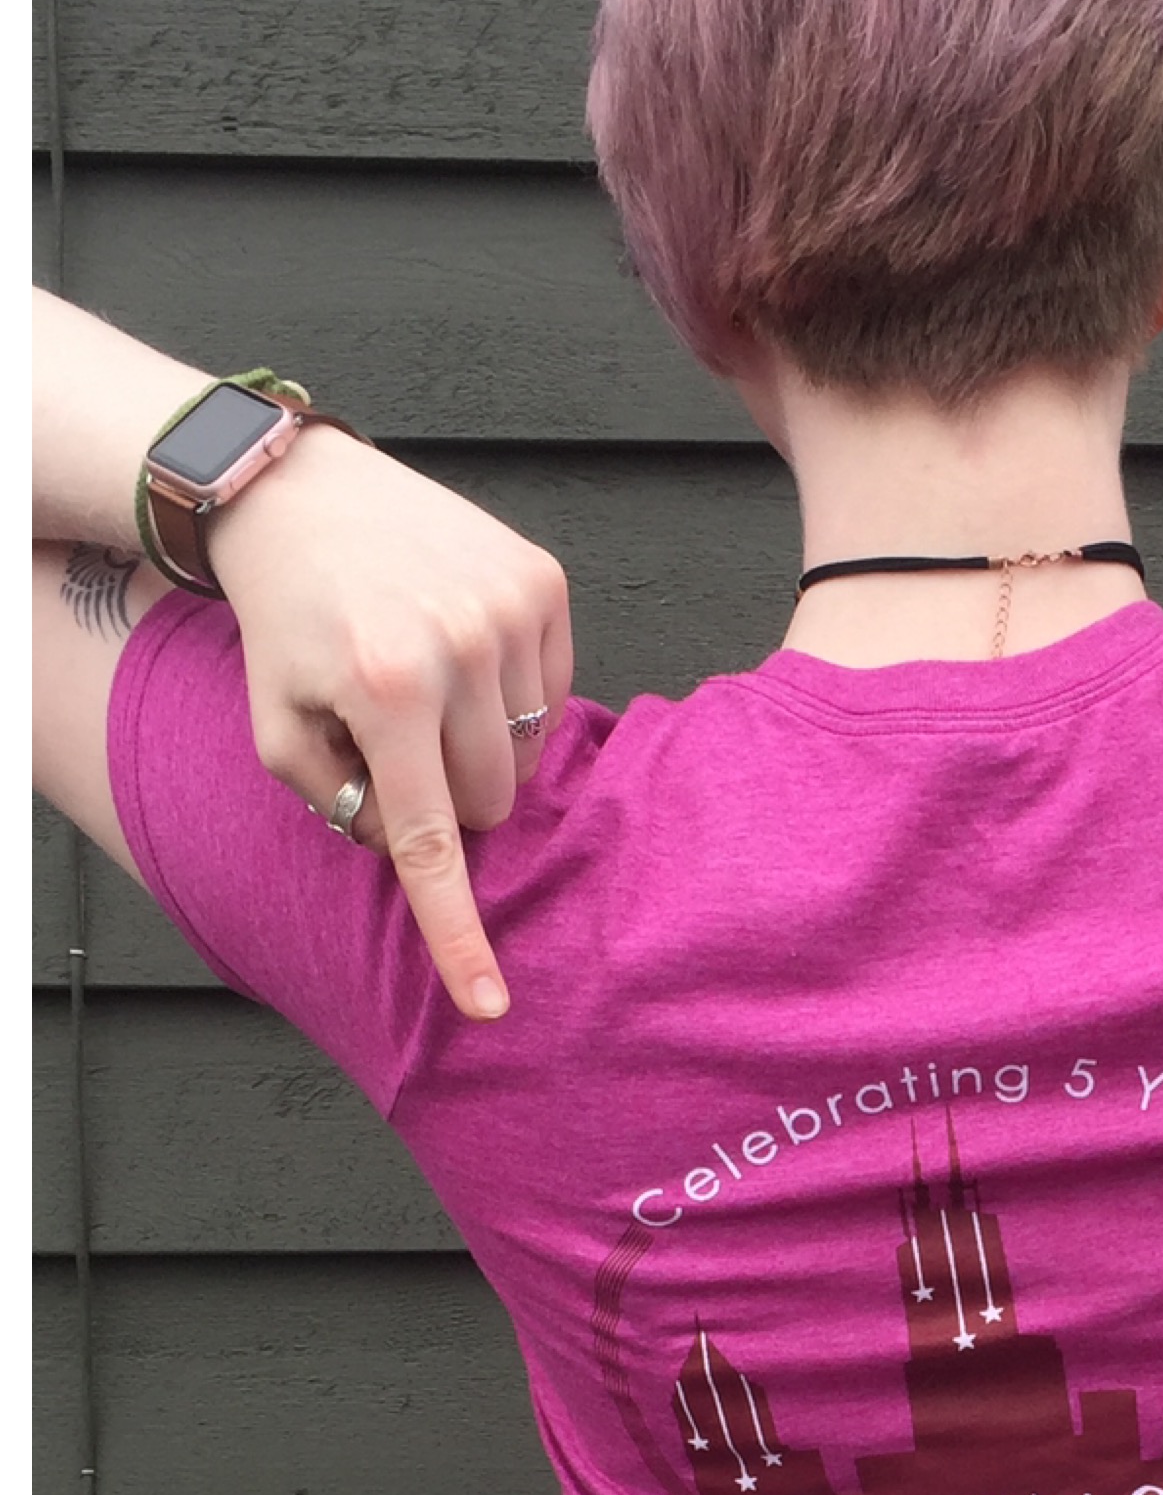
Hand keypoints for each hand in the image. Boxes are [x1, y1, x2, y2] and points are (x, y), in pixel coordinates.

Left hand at [212, 430, 570, 1022]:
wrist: (297, 493)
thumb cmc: (286, 618)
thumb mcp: (274, 724)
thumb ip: (336, 804)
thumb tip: (410, 849)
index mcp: (385, 689)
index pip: (431, 838)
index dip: (459, 931)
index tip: (489, 1001)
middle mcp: (460, 646)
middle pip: (493, 799)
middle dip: (452, 794)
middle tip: (402, 745)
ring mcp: (512, 609)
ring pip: (531, 749)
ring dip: (484, 743)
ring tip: (429, 686)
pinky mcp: (544, 581)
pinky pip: (556, 688)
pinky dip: (514, 693)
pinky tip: (464, 652)